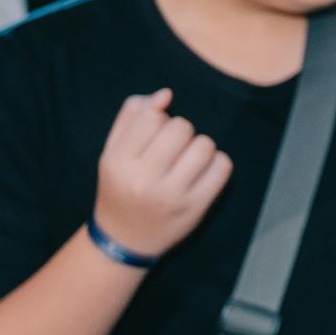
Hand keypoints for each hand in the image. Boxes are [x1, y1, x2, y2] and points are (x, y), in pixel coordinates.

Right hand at [94, 89, 231, 257]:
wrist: (124, 240)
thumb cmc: (120, 187)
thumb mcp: (112, 152)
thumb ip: (131, 118)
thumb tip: (165, 94)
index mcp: (117, 162)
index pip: (153, 117)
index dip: (159, 119)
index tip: (154, 136)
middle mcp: (142, 180)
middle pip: (181, 127)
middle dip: (181, 132)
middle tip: (172, 149)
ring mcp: (171, 195)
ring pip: (205, 145)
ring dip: (200, 147)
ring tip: (187, 160)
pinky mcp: (195, 207)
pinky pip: (223, 166)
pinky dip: (217, 163)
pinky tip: (202, 172)